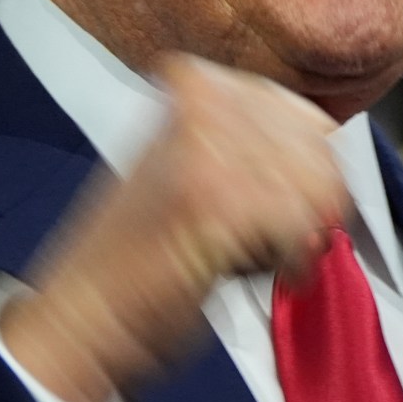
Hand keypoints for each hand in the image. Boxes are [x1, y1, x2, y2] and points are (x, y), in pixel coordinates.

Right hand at [0, 56, 346, 401]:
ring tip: (264, 257)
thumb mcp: (187, 164)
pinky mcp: (214, 197)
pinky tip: (256, 273)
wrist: (83, 313)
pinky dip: (289, 262)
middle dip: (310, 205)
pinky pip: (299, 224)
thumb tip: (320, 148)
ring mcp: (206, 147)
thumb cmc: (132, 258)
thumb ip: (243, 142)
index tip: (295, 206)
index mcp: (195, 88)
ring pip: (315, 184)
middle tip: (281, 241)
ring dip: (299, 234)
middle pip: (317, 148)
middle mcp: (202, 104)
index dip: (311, 170)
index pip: (301, 113)